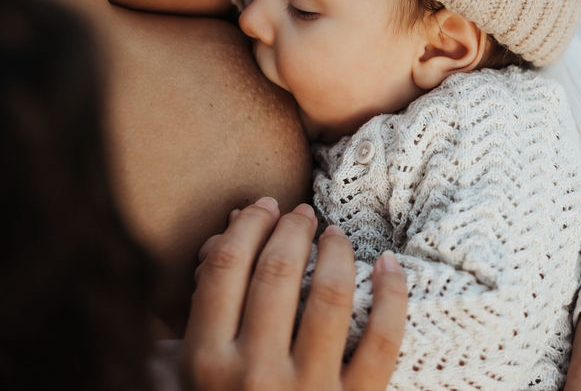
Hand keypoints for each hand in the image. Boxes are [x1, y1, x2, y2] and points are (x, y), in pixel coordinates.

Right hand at [181, 197, 407, 389]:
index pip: (226, 267)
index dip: (246, 225)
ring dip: (337, 251)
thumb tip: (218, 241)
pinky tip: (389, 265)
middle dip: (292, 228)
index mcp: (205, 363)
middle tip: (301, 213)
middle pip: (278, 271)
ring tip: (336, 234)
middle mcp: (255, 373)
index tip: (262, 208)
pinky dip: (394, 295)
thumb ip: (190, 318)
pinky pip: (384, 340)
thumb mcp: (186, 380)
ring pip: (332, 295)